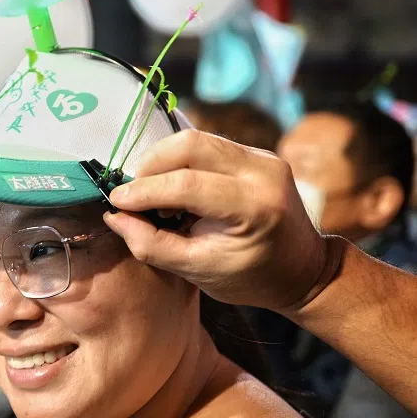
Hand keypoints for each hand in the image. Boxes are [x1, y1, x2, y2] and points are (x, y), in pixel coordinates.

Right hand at [104, 130, 335, 311]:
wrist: (302, 270)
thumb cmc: (251, 278)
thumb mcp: (197, 271)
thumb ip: (152, 244)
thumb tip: (115, 217)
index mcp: (255, 207)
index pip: (187, 185)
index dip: (145, 191)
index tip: (117, 202)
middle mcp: (263, 171)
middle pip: (190, 145)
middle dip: (151, 165)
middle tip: (133, 193)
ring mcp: (263, 157)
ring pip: (196, 139)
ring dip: (163, 161)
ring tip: (151, 192)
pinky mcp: (257, 153)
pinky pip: (208, 145)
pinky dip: (180, 162)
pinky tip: (173, 187)